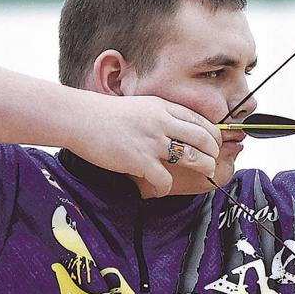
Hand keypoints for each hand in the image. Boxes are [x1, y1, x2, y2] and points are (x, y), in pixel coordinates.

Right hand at [71, 94, 220, 197]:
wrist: (78, 118)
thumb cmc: (105, 114)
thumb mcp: (140, 106)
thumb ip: (161, 116)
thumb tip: (178, 129)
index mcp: (163, 107)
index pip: (201, 121)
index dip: (214, 135)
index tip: (216, 145)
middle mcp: (162, 122)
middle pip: (204, 139)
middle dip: (213, 153)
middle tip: (213, 162)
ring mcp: (152, 142)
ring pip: (193, 158)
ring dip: (203, 167)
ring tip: (204, 173)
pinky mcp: (139, 160)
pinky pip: (166, 179)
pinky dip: (167, 186)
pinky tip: (162, 187)